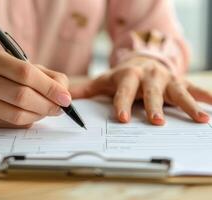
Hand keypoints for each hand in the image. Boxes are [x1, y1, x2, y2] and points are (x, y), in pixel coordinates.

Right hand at [0, 51, 70, 127]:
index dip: (49, 88)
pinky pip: (13, 124)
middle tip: (60, 108)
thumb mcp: (27, 66)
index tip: (66, 98)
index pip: (26, 74)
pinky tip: (34, 114)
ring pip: (18, 114)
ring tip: (48, 110)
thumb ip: (49, 77)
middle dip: (47, 104)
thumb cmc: (9, 74)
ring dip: (40, 114)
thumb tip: (64, 96)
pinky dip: (30, 120)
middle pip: (22, 96)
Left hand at [70, 56, 211, 124]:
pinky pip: (194, 88)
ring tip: (200, 119)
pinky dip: (205, 96)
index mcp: (128, 76)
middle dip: (155, 106)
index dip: (122, 103)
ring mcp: (166, 78)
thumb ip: (85, 91)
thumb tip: (64, 100)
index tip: (122, 118)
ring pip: (178, 90)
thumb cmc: (121, 76)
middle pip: (152, 92)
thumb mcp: (103, 81)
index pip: (124, 91)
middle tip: (157, 122)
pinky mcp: (179, 81)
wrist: (142, 60)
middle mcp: (148, 76)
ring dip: (188, 104)